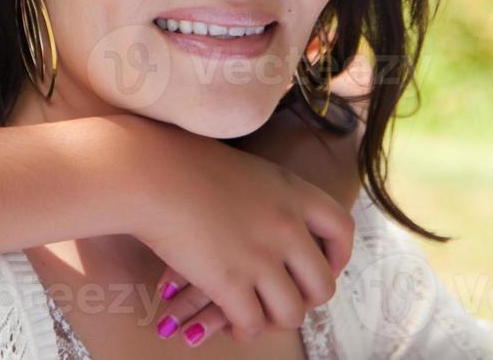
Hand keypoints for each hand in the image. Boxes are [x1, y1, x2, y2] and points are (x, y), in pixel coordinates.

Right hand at [147, 52, 373, 343]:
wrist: (149, 172)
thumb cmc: (184, 164)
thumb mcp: (246, 170)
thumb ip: (271, 197)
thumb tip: (279, 222)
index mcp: (293, 193)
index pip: (343, 231)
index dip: (337, 257)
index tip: (319, 267)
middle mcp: (286, 227)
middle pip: (323, 285)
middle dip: (305, 300)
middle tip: (281, 299)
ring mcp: (260, 257)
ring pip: (291, 313)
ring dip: (273, 320)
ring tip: (255, 314)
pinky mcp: (229, 283)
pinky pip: (252, 323)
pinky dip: (243, 328)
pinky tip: (230, 322)